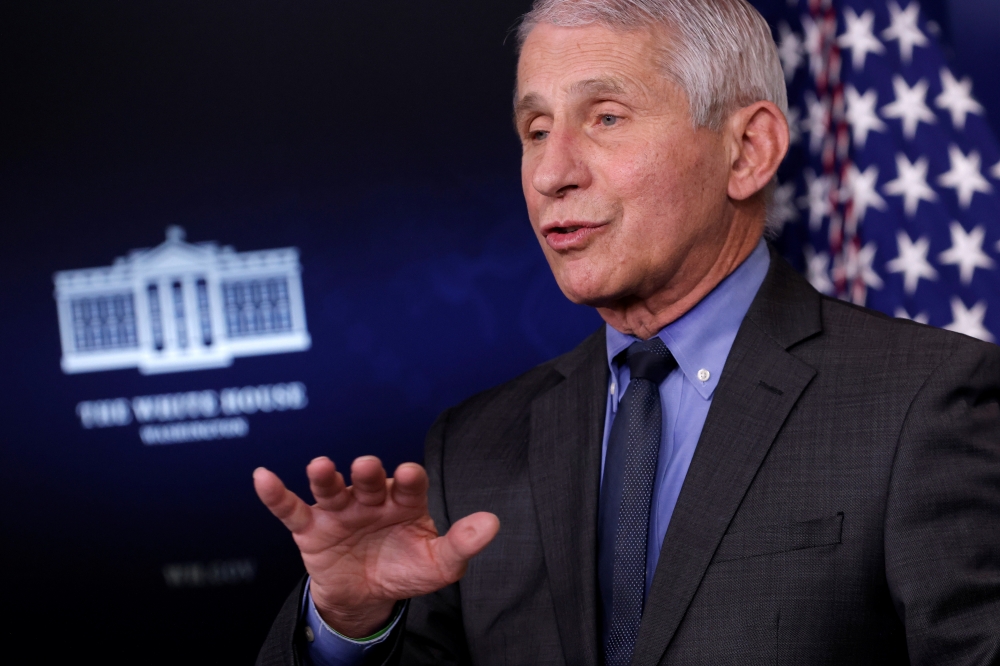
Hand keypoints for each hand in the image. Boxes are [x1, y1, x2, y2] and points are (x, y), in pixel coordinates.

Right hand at [253, 456, 499, 637]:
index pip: (410, 486)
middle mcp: (371, 498)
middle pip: (369, 481)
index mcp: (404, 501)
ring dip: (325, 477)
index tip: (411, 474)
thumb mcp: (438, 564)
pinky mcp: (311, 528)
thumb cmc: (405, 567)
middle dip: (368, 473)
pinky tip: (262, 477)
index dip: (409, 479)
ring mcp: (340, 510)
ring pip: (330, 489)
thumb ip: (462, 543)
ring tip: (320, 466)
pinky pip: (291, 509)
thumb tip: (493, 523)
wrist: (367, 595)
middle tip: (367, 466)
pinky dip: (276, 494)